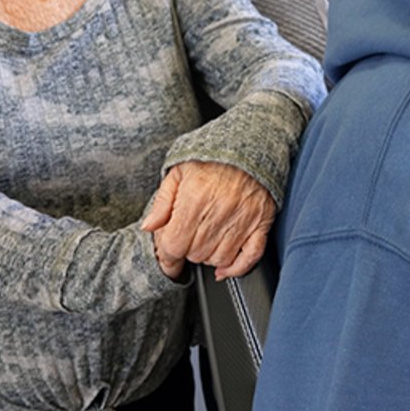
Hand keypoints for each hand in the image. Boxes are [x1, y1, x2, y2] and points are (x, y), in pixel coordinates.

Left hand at [141, 161, 275, 280]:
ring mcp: (243, 218)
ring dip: (208, 257)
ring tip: (205, 242)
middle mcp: (219, 211)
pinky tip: (224, 267)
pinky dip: (236, 267)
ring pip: (219, 259)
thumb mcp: (178, 171)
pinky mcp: (261, 222)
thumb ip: (162, 201)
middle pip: (195, 254)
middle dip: (186, 251)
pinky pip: (250, 256)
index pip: (174, 244)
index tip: (167, 255)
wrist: (251, 143)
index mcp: (195, 198)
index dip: (167, 255)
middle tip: (187, 239)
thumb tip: (149, 226)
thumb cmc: (213, 156)